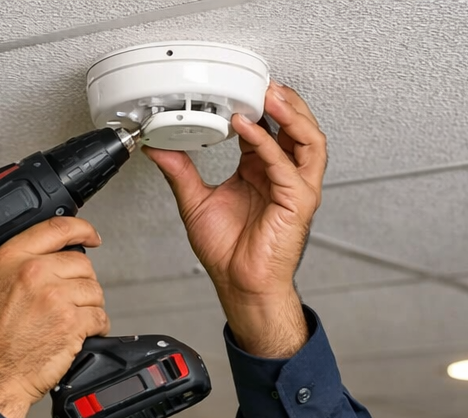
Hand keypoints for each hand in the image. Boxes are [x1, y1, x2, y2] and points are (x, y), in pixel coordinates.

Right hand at [0, 217, 109, 417]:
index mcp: (11, 259)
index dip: (82, 229)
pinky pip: (99, 317)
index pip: (57, 228)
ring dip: (89, 307)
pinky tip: (79, 336)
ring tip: (70, 323)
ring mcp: (54, 296)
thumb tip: (42, 259)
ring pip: (94, 291)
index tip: (91, 235)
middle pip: (81, 264)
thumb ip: (15, 268)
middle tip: (70, 303)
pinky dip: (96, 328)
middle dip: (81, 284)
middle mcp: (33, 272)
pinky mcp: (71, 322)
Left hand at [145, 82, 325, 357]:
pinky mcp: (299, 202)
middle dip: (284, 101)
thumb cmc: (228, 252)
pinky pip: (288, 166)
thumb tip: (158, 147)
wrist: (239, 285)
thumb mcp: (196, 201)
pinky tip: (249, 130)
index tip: (238, 89)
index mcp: (262, 172)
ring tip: (268, 95)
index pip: (269, 128)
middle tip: (262, 82)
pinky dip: (268, 144)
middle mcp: (283, 177)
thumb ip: (180, 171)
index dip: (258, 106)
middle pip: (298, 127)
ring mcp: (295, 188)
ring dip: (291, 114)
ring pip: (308, 139)